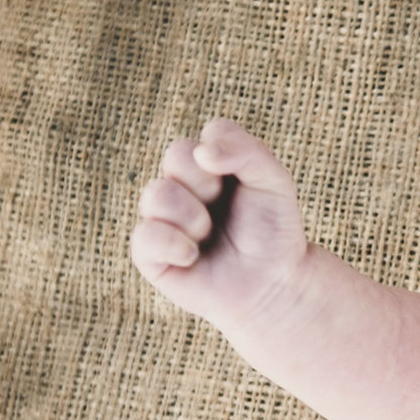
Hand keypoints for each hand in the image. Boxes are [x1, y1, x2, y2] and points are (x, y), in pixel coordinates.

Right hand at [130, 119, 309, 331]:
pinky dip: (175, 245)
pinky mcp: (150, 253)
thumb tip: (202, 151)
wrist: (273, 283)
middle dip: (208, 182)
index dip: (226, 156)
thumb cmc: (272, 231)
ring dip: (194, 217)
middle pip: (177, 154)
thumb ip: (246, 150)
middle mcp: (181, 185)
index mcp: (209, 164)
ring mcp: (162, 217)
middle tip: (224, 206)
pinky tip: (193, 257)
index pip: (206, 135)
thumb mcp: (274, 181)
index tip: (246, 181)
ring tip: (209, 235)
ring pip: (157, 193)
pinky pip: (146, 235)